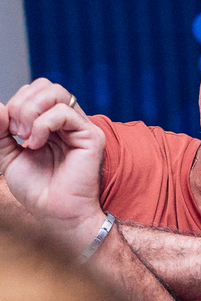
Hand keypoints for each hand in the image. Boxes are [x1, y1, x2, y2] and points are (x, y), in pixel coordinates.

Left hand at [0, 79, 107, 245]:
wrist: (56, 214)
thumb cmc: (38, 190)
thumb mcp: (7, 154)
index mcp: (52, 124)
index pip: (36, 90)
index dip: (17, 101)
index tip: (10, 130)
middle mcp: (69, 123)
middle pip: (46, 86)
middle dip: (22, 103)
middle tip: (16, 132)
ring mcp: (82, 128)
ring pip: (56, 93)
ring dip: (31, 111)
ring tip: (26, 137)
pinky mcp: (91, 137)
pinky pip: (63, 113)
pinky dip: (42, 125)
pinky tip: (36, 144)